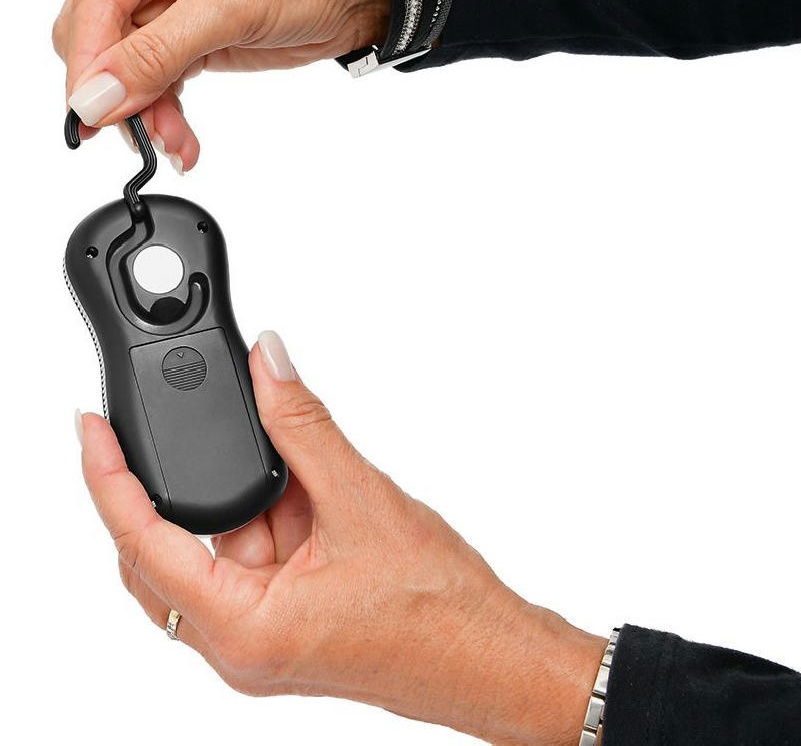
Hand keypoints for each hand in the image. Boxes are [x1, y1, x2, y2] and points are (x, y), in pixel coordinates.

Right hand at [52, 0, 389, 171]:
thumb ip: (157, 54)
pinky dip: (164, 111)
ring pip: (123, 68)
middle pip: (98, 37)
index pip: (94, 0)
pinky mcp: (186, 36)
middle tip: (138, 132)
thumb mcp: (230, 7)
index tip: (88, 113)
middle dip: (118, 90)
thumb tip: (96, 96)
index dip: (88, 62)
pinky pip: (154, 80)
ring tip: (173, 142)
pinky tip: (181, 137)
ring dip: (145, 110)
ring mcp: (164, 1)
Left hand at [78, 330, 603, 745]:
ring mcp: (262, 634)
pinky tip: (312, 491)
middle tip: (204, 423)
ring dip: (249, 497)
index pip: (141, 545)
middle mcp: (239, 643)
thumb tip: (271, 365)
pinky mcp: (287, 619)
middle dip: (191, 482)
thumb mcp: (363, 500)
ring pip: (219, 547)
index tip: (90, 428)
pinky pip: (254, 556)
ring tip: (304, 472)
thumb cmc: (439, 610)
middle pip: (171, 548)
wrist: (491, 653)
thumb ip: (306, 426)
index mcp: (243, 630)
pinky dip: (273, 513)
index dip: (108, 479)